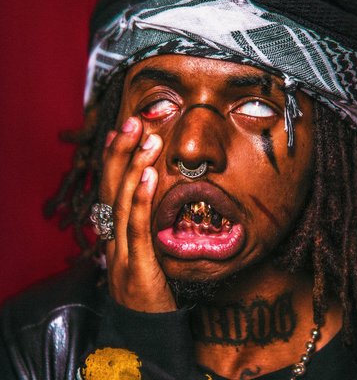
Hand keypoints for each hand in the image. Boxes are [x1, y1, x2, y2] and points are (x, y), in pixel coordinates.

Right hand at [100, 116, 175, 312]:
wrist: (142, 334)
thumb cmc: (148, 291)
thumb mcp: (142, 253)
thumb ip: (141, 228)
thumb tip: (148, 201)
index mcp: (113, 234)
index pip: (109, 189)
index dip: (113, 159)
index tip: (120, 131)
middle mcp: (112, 239)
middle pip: (110, 188)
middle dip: (120, 152)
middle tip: (132, 120)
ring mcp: (121, 252)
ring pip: (122, 202)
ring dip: (132, 166)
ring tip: (146, 138)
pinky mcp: (137, 266)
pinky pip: (137, 227)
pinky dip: (141, 199)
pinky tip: (148, 174)